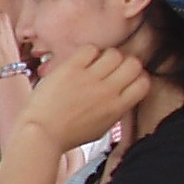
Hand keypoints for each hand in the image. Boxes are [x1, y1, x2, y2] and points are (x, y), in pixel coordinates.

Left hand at [23, 45, 147, 150]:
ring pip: (114, 53)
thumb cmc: (66, 134)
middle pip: (133, 63)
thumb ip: (115, 110)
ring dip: (106, 56)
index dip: (137, 77)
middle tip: (110, 69)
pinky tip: (80, 62)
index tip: (126, 77)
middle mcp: (108, 91)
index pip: (144, 82)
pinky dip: (88, 53)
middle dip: (124, 63)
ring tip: (94, 65)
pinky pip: (90, 49)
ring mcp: (90, 79)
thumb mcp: (100, 128)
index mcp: (117, 108)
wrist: (40, 133)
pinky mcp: (71, 69)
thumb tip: (122, 96)